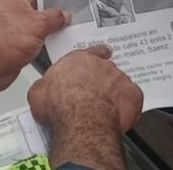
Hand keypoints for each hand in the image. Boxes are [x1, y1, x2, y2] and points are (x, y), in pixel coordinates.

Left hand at [0, 0, 73, 91]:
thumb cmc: (0, 43)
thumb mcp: (37, 24)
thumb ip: (55, 17)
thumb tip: (64, 15)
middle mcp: (14, 2)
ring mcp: (17, 18)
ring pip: (42, 8)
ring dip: (57, 10)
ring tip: (76, 5)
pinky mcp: (19, 34)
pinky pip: (41, 25)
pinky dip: (52, 27)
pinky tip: (65, 29)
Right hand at [28, 46, 143, 168]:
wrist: (81, 121)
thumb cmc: (60, 107)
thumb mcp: (38, 93)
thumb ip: (45, 85)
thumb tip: (42, 89)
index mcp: (79, 60)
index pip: (92, 51)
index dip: (95, 56)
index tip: (97, 58)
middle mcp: (101, 65)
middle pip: (105, 69)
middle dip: (101, 80)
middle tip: (92, 96)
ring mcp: (119, 79)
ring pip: (120, 83)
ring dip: (114, 93)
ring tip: (104, 109)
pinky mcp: (133, 95)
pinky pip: (133, 98)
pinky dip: (129, 105)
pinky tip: (119, 114)